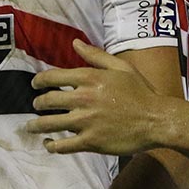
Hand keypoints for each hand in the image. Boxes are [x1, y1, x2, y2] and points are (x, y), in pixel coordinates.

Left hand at [27, 39, 167, 155]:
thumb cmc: (140, 92)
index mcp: (89, 78)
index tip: (34, 85)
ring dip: (36, 125)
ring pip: (50, 123)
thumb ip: (95, 55)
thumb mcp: (120, 66)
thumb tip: (75, 43)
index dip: (39, 81)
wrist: (157, 119)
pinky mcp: (91, 142)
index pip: (52, 77)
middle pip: (48, 100)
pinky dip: (52, 146)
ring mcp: (86, 122)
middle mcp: (83, 98)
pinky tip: (48, 144)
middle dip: (37, 103)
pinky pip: (64, 146)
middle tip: (35, 105)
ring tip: (31, 127)